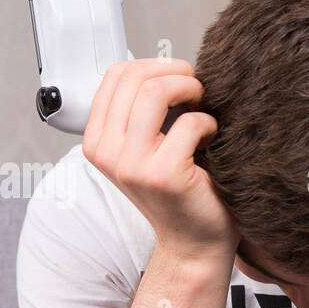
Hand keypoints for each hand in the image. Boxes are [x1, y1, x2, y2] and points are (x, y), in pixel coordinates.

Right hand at [82, 58, 237, 261]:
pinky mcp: (163, 175)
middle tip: (197, 85)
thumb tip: (163, 67)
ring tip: (203, 104)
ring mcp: (132, 165)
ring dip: (189, 88)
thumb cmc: (178, 194)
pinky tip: (211, 137)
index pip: (115, 76)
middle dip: (175, 71)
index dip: (153, 64)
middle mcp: (107, 153)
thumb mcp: (144, 149)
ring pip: (155, 93)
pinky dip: (208, 122)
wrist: (194, 242)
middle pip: (135, 78)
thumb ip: (140, 113)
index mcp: (97, 141)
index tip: (177, 74)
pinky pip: (188, 123)